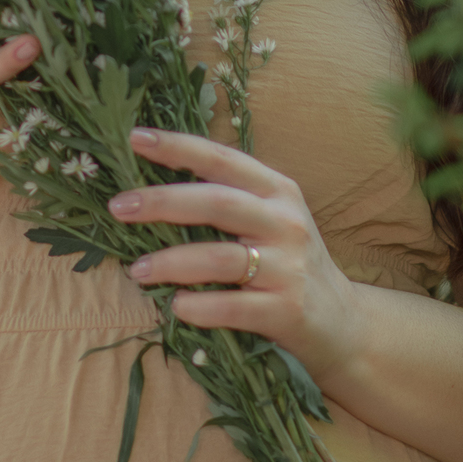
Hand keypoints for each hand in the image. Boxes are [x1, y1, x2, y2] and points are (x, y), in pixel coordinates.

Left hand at [109, 128, 364, 381]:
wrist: (344, 323)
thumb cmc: (288, 266)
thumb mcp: (270, 221)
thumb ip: (227, 200)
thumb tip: (151, 187)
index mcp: (277, 191)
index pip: (222, 159)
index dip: (179, 147)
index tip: (136, 138)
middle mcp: (285, 222)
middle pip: (217, 203)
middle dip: (162, 202)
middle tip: (118, 207)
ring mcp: (288, 268)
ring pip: (221, 258)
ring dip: (171, 262)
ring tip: (136, 270)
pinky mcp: (287, 311)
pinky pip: (234, 307)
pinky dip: (201, 307)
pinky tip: (177, 307)